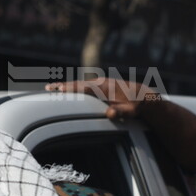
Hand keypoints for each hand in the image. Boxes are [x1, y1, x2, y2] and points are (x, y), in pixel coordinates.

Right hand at [45, 79, 160, 119]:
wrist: (146, 97)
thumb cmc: (136, 106)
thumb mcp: (129, 112)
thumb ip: (119, 112)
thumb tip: (110, 113)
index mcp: (104, 88)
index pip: (82, 87)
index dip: (69, 88)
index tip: (57, 89)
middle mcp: (102, 82)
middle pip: (78, 84)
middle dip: (63, 86)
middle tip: (48, 88)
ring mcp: (102, 82)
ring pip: (81, 84)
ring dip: (68, 86)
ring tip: (54, 88)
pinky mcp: (104, 85)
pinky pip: (86, 86)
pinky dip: (76, 87)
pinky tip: (70, 90)